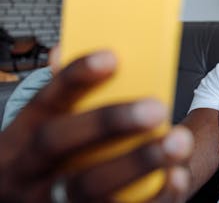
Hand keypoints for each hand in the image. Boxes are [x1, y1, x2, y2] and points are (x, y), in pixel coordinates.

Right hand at [0, 51, 193, 202]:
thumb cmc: (52, 160)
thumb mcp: (44, 130)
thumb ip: (63, 95)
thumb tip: (64, 50)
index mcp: (20, 138)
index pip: (44, 100)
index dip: (75, 77)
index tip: (112, 57)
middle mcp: (27, 172)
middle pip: (59, 142)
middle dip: (108, 121)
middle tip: (156, 106)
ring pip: (88, 186)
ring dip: (138, 162)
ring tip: (179, 141)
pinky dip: (152, 198)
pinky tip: (176, 176)